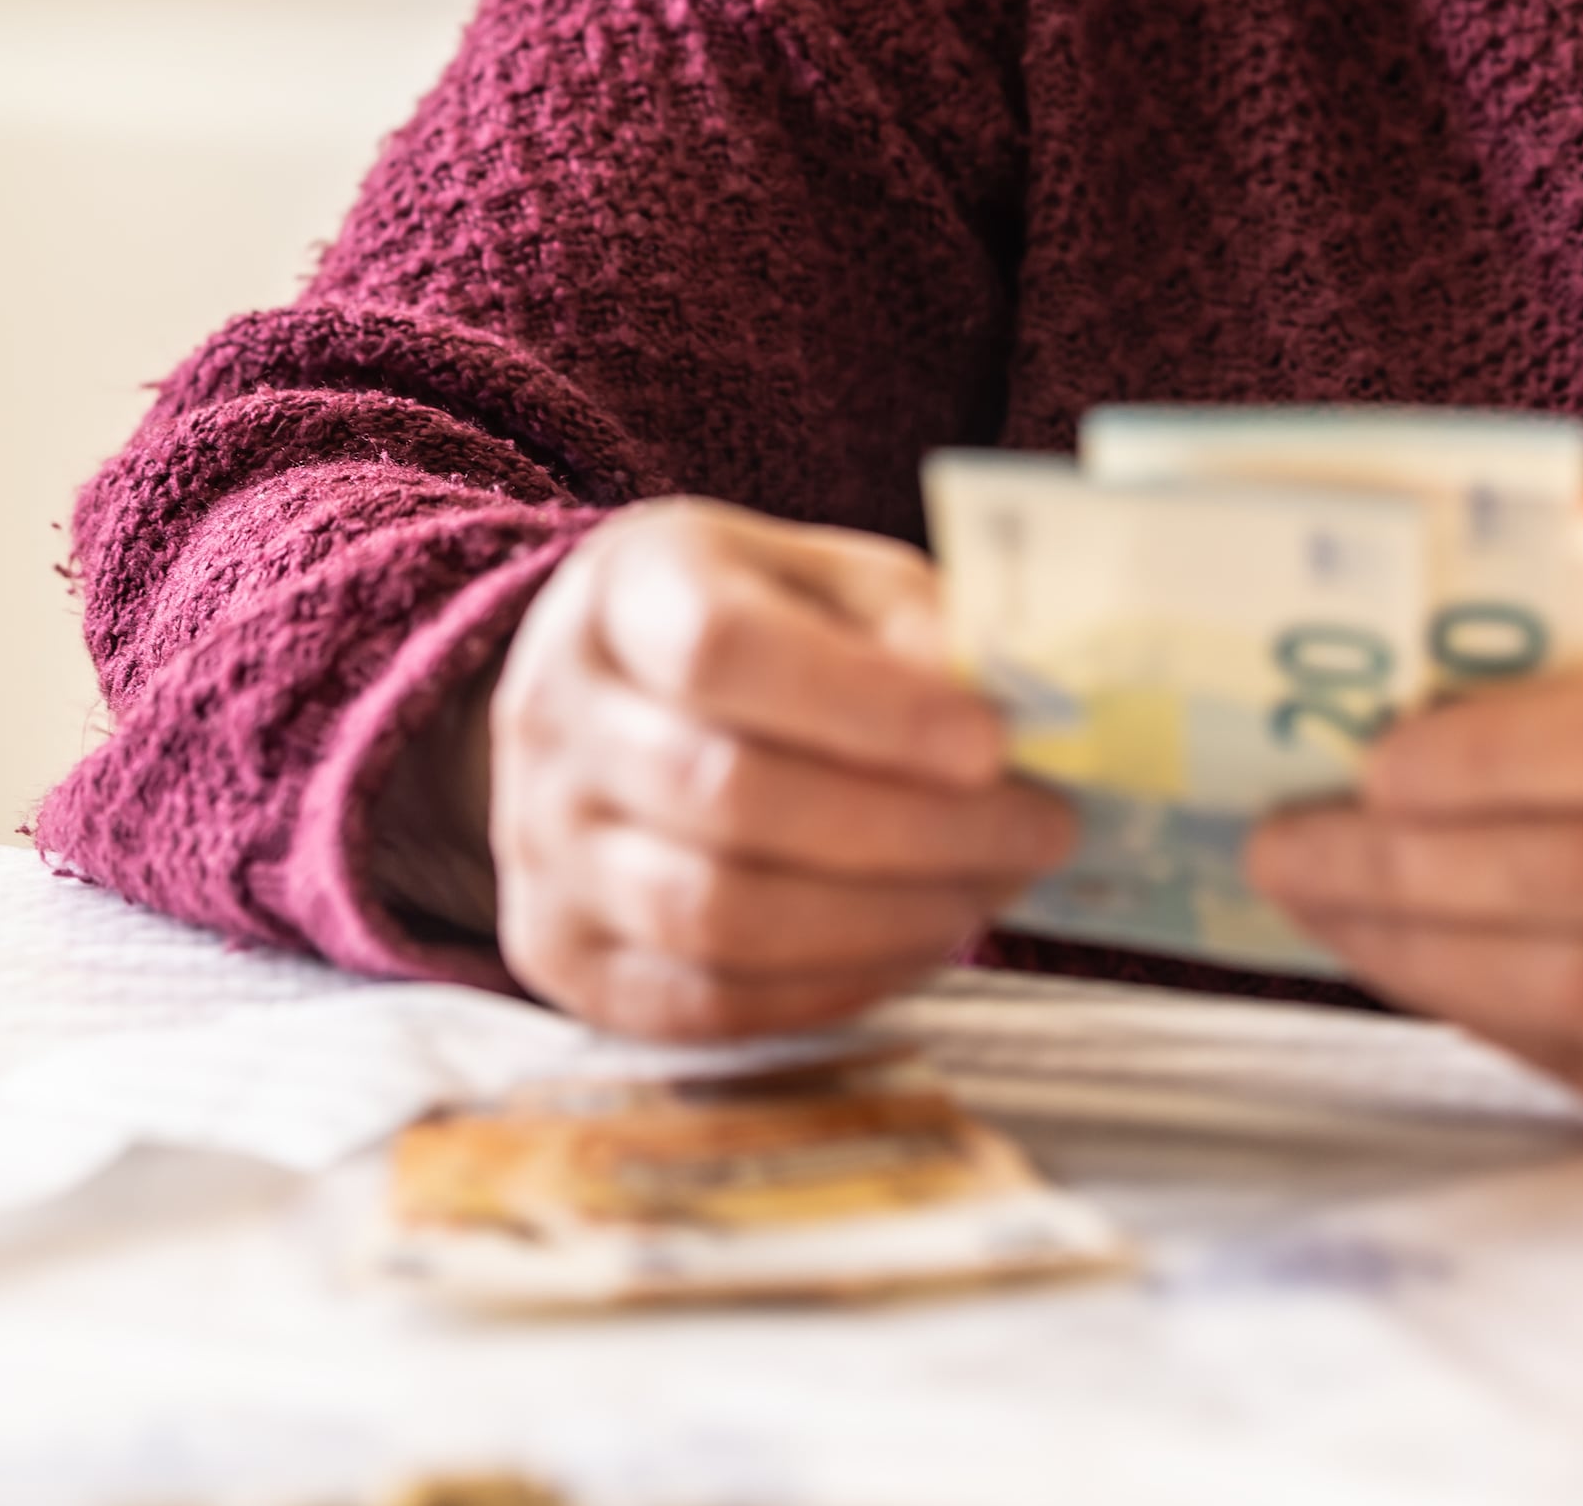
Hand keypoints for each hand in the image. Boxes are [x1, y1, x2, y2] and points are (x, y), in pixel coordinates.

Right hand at [472, 498, 1079, 1039]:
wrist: (611, 705)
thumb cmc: (759, 628)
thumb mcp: (829, 579)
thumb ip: (912, 624)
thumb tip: (1014, 709)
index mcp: (622, 592)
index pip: (721, 649)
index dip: (863, 705)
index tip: (992, 744)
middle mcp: (554, 718)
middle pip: (727, 796)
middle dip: (912, 828)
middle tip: (1041, 830)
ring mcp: (541, 847)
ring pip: (716, 916)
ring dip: (885, 917)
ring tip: (992, 889)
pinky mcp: (560, 956)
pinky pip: (706, 1003)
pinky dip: (834, 985)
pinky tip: (921, 940)